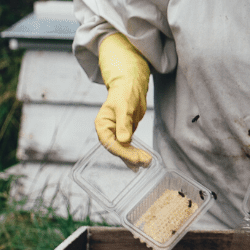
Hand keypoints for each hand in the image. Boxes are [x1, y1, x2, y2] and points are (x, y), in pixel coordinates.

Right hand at [95, 33, 151, 166]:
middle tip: (145, 161)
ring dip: (134, 157)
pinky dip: (135, 153)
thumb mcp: (124, 107)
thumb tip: (123, 140)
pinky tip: (142, 161)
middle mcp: (107, 131)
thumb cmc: (125, 92)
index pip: (110, 143)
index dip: (122, 152)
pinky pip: (129, 147)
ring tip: (147, 163)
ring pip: (124, 150)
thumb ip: (124, 123)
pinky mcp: (125, 133)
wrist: (131, 86)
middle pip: (117, 149)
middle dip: (131, 156)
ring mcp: (116, 133)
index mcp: (102, 124)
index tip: (135, 158)